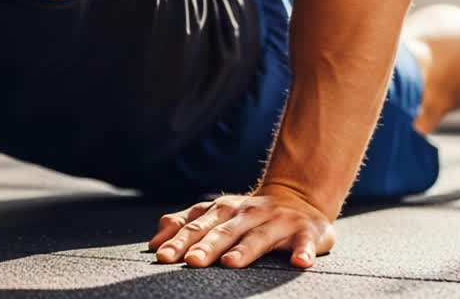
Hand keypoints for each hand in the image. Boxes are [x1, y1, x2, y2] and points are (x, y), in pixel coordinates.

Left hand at [148, 186, 335, 268]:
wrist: (299, 197)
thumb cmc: (249, 214)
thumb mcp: (216, 214)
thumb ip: (185, 224)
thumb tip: (153, 243)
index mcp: (223, 210)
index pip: (196, 226)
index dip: (178, 241)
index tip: (162, 256)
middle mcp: (247, 214)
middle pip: (224, 232)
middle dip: (206, 246)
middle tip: (191, 261)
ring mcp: (277, 221)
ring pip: (259, 237)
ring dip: (245, 250)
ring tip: (231, 263)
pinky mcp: (306, 232)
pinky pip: (304, 242)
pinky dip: (302, 251)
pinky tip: (298, 261)